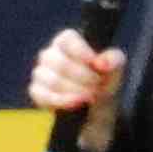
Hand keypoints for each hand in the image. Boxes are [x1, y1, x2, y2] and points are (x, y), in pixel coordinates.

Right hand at [28, 30, 124, 151]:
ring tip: (91, 96)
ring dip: (75, 90)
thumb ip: (113, 61)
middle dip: (82, 77)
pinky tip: (76, 103)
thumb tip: (101, 62)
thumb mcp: (116, 71)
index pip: (66, 39)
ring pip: (52, 80)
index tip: (95, 64)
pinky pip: (43, 95)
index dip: (80, 51)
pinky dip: (62, 101)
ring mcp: (41, 74)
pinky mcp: (37, 92)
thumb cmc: (104, 84)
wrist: (97, 112)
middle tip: (98, 85)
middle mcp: (51, 54)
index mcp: (67, 42)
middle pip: (60, 62)